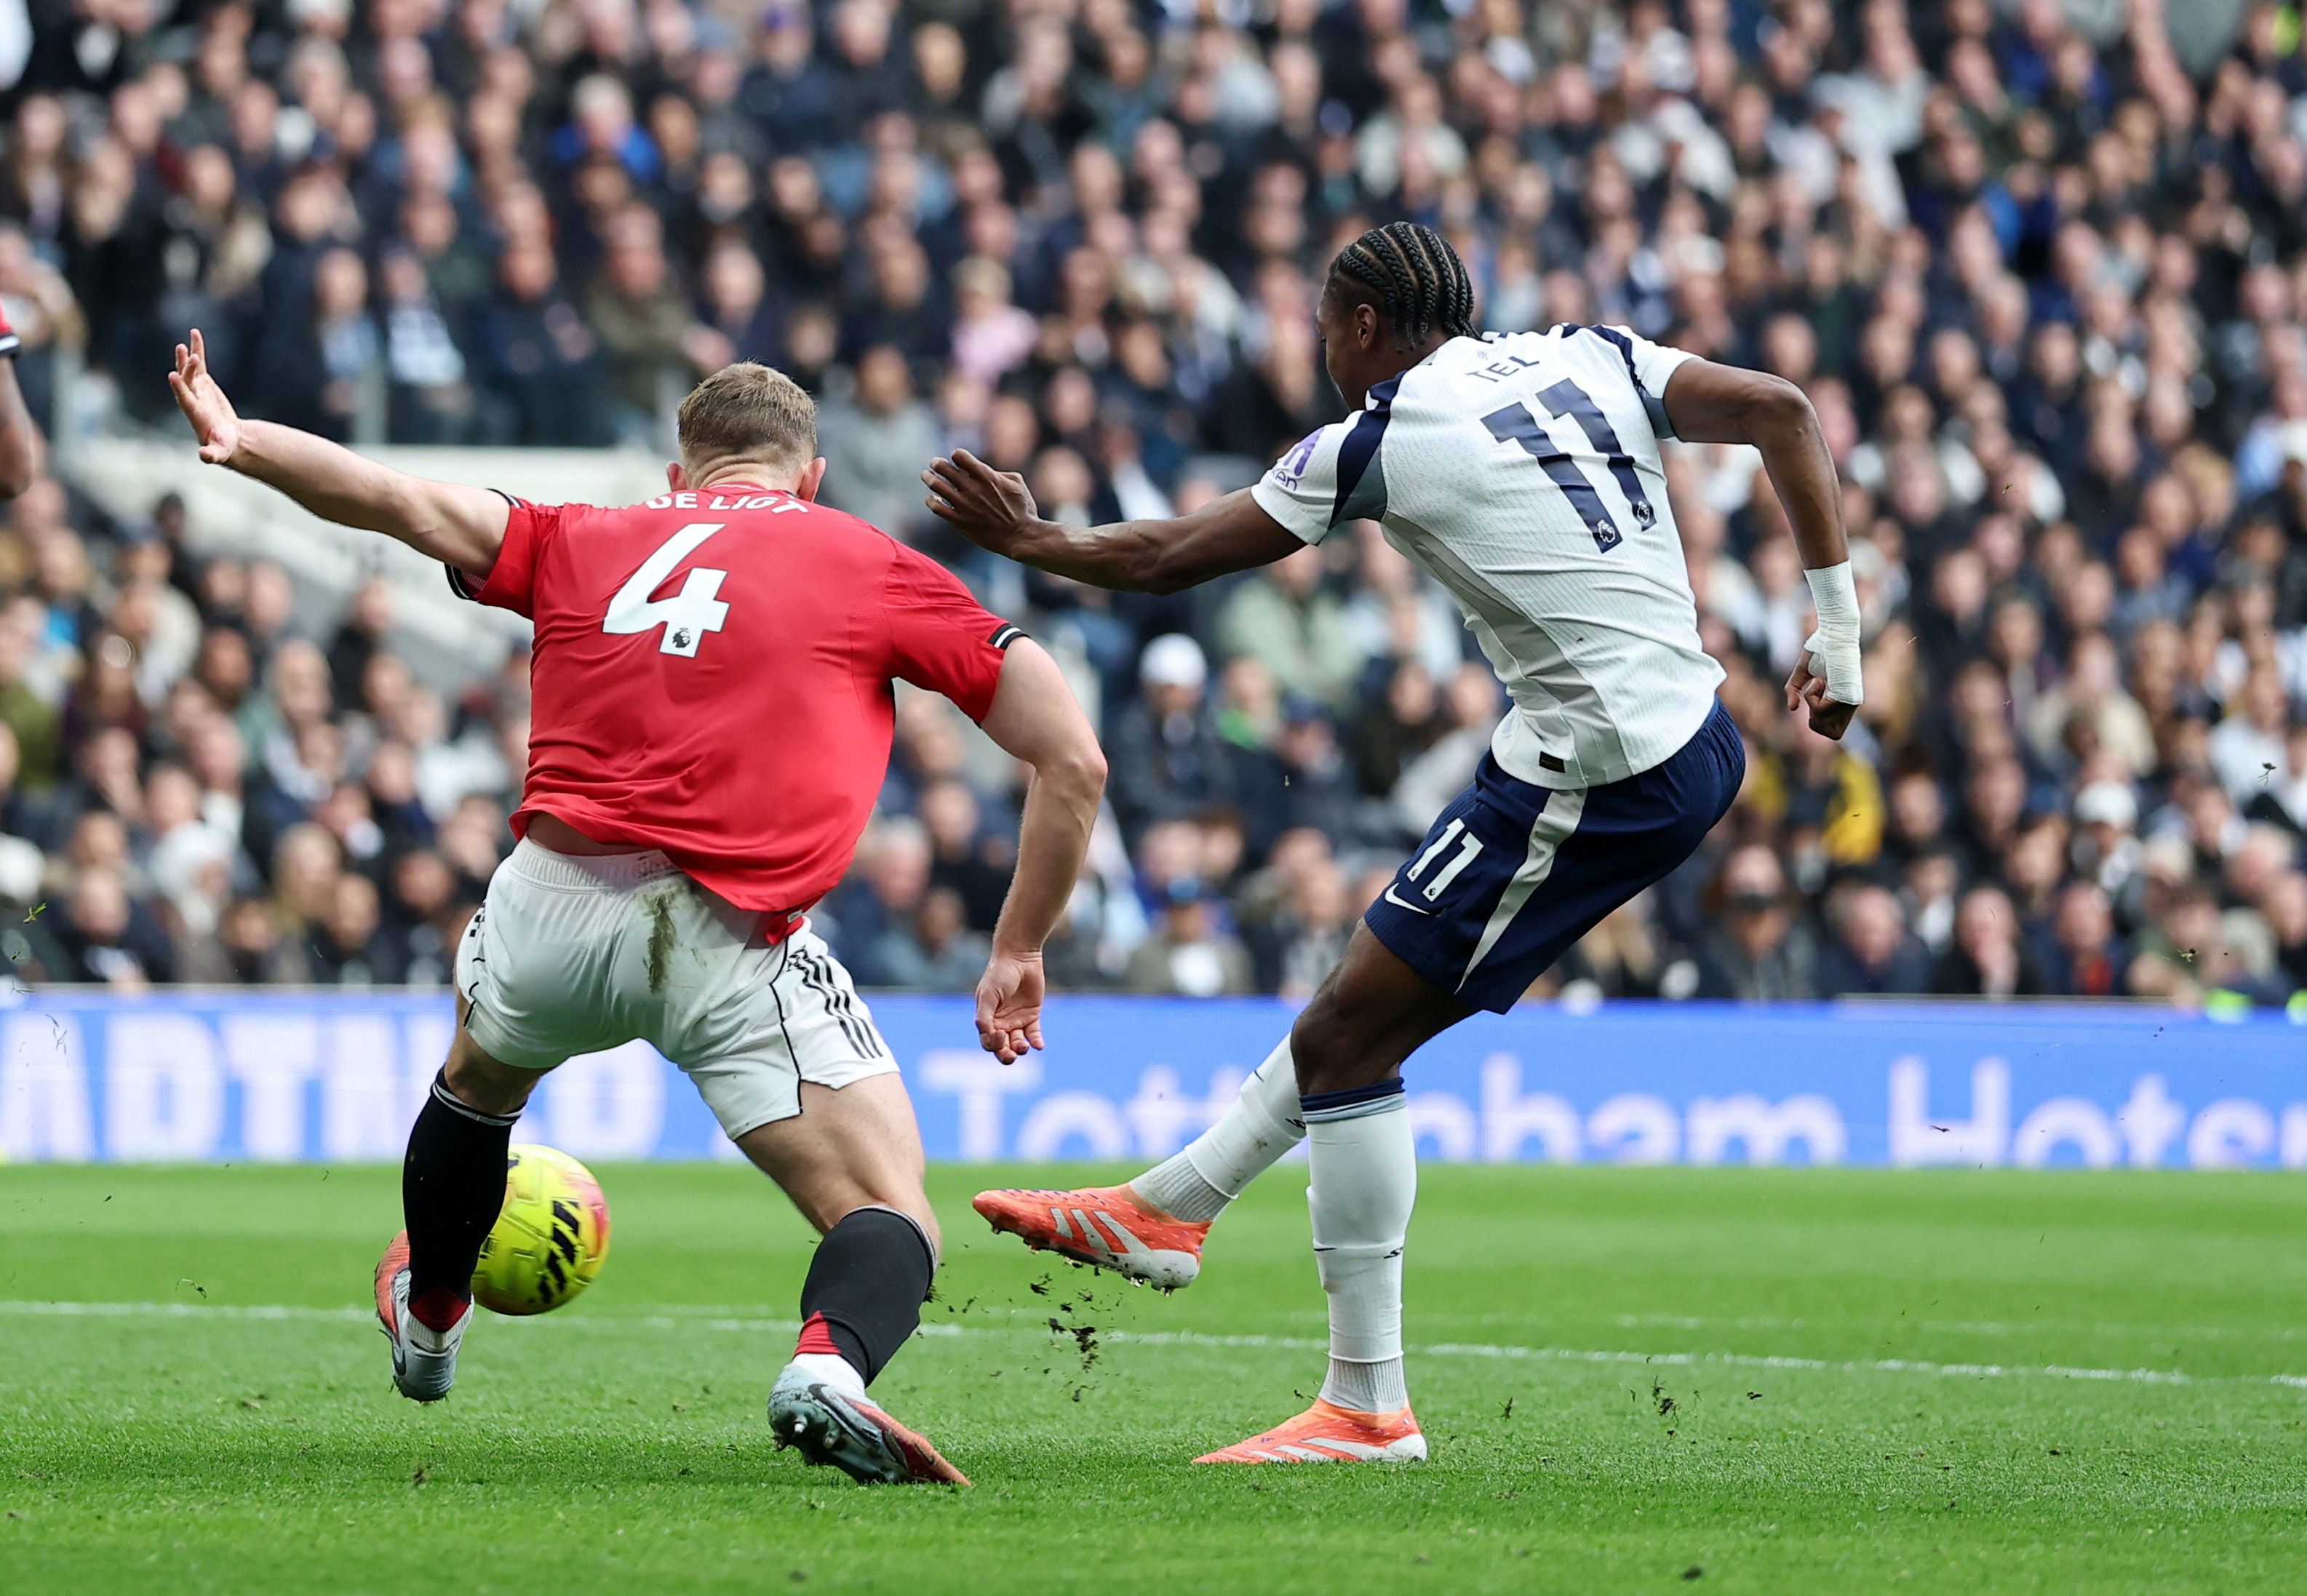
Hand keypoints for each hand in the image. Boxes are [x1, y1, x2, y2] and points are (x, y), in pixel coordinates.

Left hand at [169, 329, 243, 467]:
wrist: (226, 437)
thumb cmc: (223, 447)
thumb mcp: (219, 453)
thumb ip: (211, 456)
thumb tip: (203, 456)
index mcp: (195, 415)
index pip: (185, 400)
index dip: (179, 388)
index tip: (173, 376)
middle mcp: (192, 400)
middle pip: (187, 382)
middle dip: (186, 369)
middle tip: (187, 354)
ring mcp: (196, 389)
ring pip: (189, 370)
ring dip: (186, 357)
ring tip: (185, 344)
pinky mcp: (202, 382)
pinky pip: (198, 363)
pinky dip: (197, 349)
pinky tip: (195, 333)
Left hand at [924, 449, 1039, 553]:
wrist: (1019, 536)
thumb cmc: (1022, 510)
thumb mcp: (1017, 483)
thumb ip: (998, 473)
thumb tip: (985, 471)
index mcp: (986, 476)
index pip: (959, 456)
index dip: (957, 456)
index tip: (958, 461)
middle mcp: (972, 488)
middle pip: (943, 467)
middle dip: (937, 463)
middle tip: (935, 464)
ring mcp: (964, 505)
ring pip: (936, 485)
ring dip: (929, 478)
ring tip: (927, 476)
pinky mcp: (958, 521)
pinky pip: (936, 508)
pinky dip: (931, 501)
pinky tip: (932, 499)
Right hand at [974, 945, 1046, 1065]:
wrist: (1019, 957)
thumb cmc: (999, 974)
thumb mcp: (989, 994)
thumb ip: (985, 1016)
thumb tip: (986, 1035)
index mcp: (987, 1019)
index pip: (988, 1042)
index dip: (992, 1044)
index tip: (999, 1033)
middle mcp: (1001, 1022)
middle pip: (1002, 1047)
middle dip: (1005, 1055)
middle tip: (1012, 1054)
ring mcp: (1017, 1019)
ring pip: (1018, 1043)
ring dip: (1020, 1049)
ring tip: (1025, 1047)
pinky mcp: (1032, 1015)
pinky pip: (1033, 1034)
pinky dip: (1036, 1041)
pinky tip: (1038, 1045)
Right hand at [1784, 651, 1856, 740]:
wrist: (1831, 634)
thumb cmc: (1819, 650)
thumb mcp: (1802, 674)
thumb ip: (1794, 691)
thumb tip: (1792, 709)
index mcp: (1843, 703)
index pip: (1834, 731)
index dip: (1819, 722)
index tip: (1817, 701)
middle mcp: (1850, 705)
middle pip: (1832, 734)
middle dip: (1816, 719)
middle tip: (1817, 696)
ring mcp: (1850, 702)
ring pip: (1825, 724)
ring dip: (1814, 707)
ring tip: (1818, 684)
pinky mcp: (1847, 696)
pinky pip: (1822, 710)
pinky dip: (1812, 697)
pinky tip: (1819, 680)